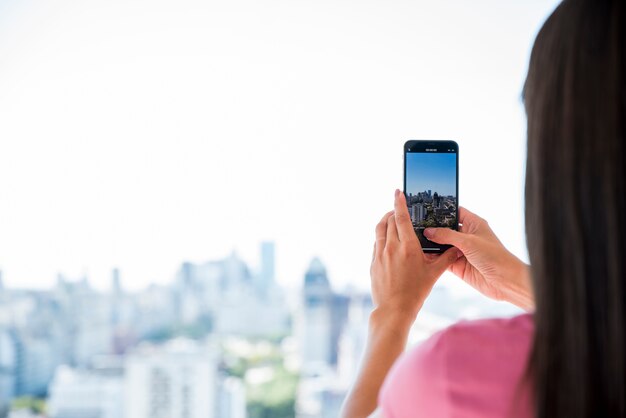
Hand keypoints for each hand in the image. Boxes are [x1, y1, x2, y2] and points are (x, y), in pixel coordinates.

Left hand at [370, 189, 461, 321]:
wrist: (394, 309)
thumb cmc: (416, 292)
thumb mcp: (434, 274)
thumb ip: (446, 258)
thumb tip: (458, 248)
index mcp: (408, 246)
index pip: (401, 217)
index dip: (399, 202)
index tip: (398, 192)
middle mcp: (391, 247)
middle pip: (388, 220)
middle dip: (393, 211)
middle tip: (399, 208)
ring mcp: (379, 254)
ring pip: (379, 230)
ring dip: (385, 221)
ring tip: (391, 220)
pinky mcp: (373, 262)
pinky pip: (376, 243)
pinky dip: (382, 236)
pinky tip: (388, 241)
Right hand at [423, 207, 533, 309]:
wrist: (504, 281)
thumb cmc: (495, 257)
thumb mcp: (469, 242)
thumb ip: (447, 235)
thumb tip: (429, 231)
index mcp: (473, 224)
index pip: (455, 212)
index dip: (442, 211)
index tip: (426, 209)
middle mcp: (466, 236)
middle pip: (445, 229)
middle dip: (432, 228)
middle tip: (416, 225)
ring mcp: (461, 250)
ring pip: (441, 244)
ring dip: (431, 243)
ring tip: (415, 239)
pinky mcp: (457, 264)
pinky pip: (442, 259)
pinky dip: (433, 257)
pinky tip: (422, 254)